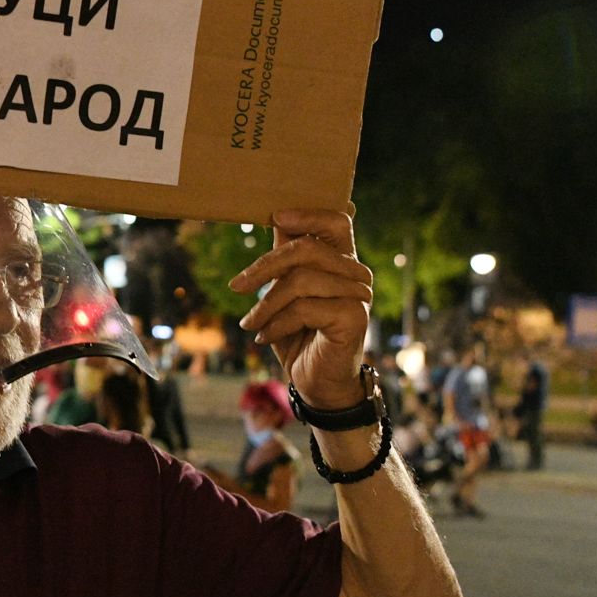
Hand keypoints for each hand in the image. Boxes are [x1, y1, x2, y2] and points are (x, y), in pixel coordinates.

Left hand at [231, 208, 371, 408]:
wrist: (317, 382)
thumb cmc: (300, 334)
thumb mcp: (286, 292)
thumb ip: (285, 257)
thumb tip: (276, 218)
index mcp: (343, 261)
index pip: (336, 221)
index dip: (308, 213)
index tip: (276, 217)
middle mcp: (356, 274)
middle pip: (307, 248)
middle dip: (265, 265)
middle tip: (236, 286)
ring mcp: (359, 295)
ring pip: (300, 281)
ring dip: (266, 304)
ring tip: (250, 323)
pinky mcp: (354, 317)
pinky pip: (304, 308)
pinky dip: (276, 323)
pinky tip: (264, 337)